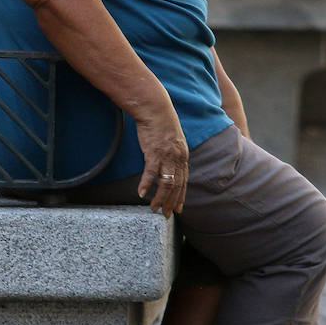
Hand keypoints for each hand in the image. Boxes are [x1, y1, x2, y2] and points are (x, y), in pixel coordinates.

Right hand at [133, 100, 188, 216]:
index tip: (178, 208)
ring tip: (153, 208)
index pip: (184, 181)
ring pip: (166, 183)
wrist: (155, 109)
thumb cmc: (160, 122)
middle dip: (171, 202)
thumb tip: (168, 161)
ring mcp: (166, 156)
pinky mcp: (154, 152)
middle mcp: (177, 159)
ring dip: (160, 198)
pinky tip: (141, 193)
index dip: (181, 196)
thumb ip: (172, 152)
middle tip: (165, 215)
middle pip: (177, 186)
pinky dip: (146, 184)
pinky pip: (151, 173)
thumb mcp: (172, 139)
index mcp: (182, 156)